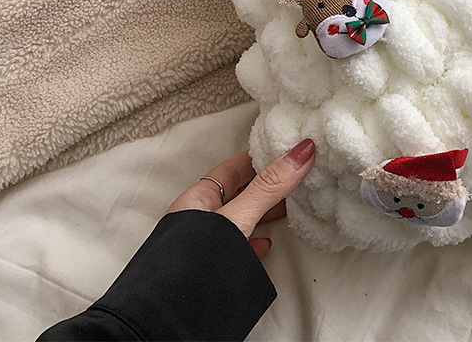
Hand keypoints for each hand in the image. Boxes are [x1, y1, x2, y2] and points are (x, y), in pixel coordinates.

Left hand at [166, 139, 315, 257]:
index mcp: (198, 199)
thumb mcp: (238, 218)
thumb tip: (302, 151)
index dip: (259, 156)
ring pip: (241, 219)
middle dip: (267, 184)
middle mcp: (200, 218)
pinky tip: (266, 243)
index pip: (233, 168)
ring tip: (290, 205)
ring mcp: (206, 245)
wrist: (170, 321)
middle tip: (295, 175)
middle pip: (239, 192)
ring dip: (264, 211)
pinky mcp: (213, 268)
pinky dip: (255, 239)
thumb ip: (269, 187)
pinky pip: (239, 246)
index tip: (285, 149)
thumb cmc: (196, 264)